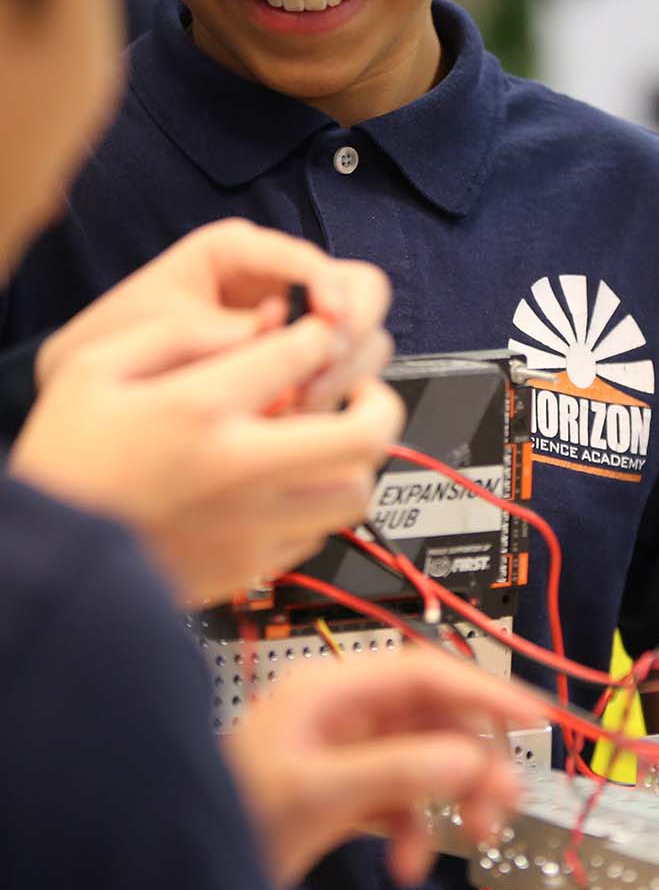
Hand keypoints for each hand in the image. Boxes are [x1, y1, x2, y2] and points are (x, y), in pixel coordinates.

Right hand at [12, 308, 402, 603]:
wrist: (46, 561)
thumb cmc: (66, 460)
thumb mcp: (93, 371)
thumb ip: (175, 336)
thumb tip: (255, 324)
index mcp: (199, 410)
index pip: (303, 355)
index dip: (323, 335)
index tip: (318, 336)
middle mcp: (239, 469)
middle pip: (364, 433)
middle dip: (380, 401)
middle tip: (365, 391)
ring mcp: (252, 524)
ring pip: (357, 490)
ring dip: (357, 459)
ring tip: (336, 439)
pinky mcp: (251, 566)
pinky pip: (322, 532)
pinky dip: (322, 503)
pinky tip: (297, 484)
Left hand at [37, 218, 392, 413]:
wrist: (93, 387)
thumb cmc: (116, 344)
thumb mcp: (162, 331)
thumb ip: (227, 330)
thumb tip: (289, 335)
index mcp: (238, 252)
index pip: (311, 259)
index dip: (330, 288)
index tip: (331, 321)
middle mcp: (279, 281)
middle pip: (362, 290)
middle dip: (353, 332)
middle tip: (324, 371)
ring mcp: (298, 324)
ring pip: (365, 336)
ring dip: (346, 373)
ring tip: (302, 405)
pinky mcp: (305, 364)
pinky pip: (346, 375)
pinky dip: (333, 398)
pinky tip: (298, 418)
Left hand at [223, 652, 547, 887]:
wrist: (178, 878)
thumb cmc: (223, 820)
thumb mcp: (314, 793)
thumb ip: (396, 772)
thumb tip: (466, 758)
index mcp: (331, 691)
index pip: (426, 671)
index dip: (485, 690)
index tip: (533, 716)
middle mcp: (343, 714)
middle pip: (436, 718)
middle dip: (474, 760)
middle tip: (505, 800)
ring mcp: (345, 753)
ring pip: (428, 759)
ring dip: (455, 797)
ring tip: (476, 833)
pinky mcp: (345, 792)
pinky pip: (404, 799)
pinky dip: (416, 829)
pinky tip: (407, 863)